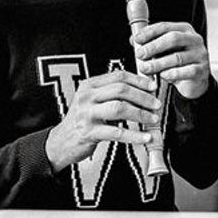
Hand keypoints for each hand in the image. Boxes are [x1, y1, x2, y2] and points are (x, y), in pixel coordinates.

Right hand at [45, 70, 160, 171]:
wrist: (61, 142)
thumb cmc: (82, 120)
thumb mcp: (92, 101)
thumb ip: (111, 94)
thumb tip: (142, 91)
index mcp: (89, 85)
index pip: (118, 76)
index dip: (138, 80)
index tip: (153, 86)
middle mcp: (86, 96)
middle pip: (121, 90)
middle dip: (143, 97)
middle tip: (156, 105)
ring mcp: (86, 114)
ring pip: (120, 108)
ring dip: (141, 114)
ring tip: (153, 120)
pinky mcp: (88, 132)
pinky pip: (116, 132)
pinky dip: (134, 135)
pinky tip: (145, 137)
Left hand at [133, 22, 209, 99]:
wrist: (194, 81)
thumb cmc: (177, 63)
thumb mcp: (163, 51)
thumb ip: (150, 44)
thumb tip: (133, 39)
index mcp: (184, 30)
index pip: (165, 26)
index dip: (150, 32)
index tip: (137, 39)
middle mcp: (194, 40)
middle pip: (173, 38)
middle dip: (154, 46)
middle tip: (140, 54)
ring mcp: (200, 55)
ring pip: (178, 57)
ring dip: (158, 63)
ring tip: (146, 68)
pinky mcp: (202, 70)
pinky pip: (187, 71)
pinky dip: (173, 74)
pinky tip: (163, 76)